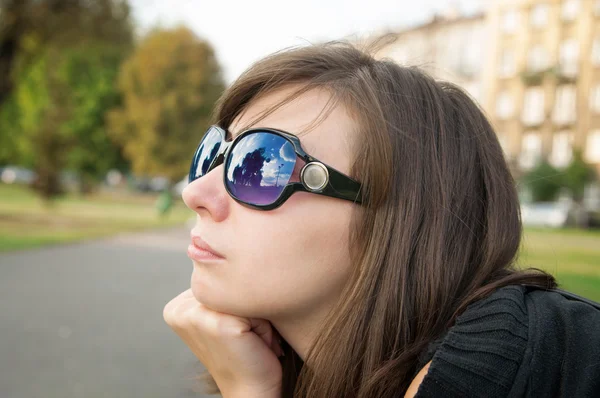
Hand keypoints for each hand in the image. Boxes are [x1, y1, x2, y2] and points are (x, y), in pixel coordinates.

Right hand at [163, 289, 282, 397]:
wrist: (250, 389)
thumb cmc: (242, 352)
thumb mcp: (221, 315)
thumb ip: (220, 291)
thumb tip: (231, 267)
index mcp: (176, 307)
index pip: (219, 279)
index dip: (233, 302)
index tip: (230, 330)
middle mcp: (180, 309)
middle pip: (230, 282)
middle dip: (244, 306)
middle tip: (242, 337)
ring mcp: (197, 315)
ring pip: (243, 292)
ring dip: (255, 315)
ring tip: (248, 339)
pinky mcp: (219, 324)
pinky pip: (255, 306)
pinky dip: (263, 325)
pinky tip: (254, 343)